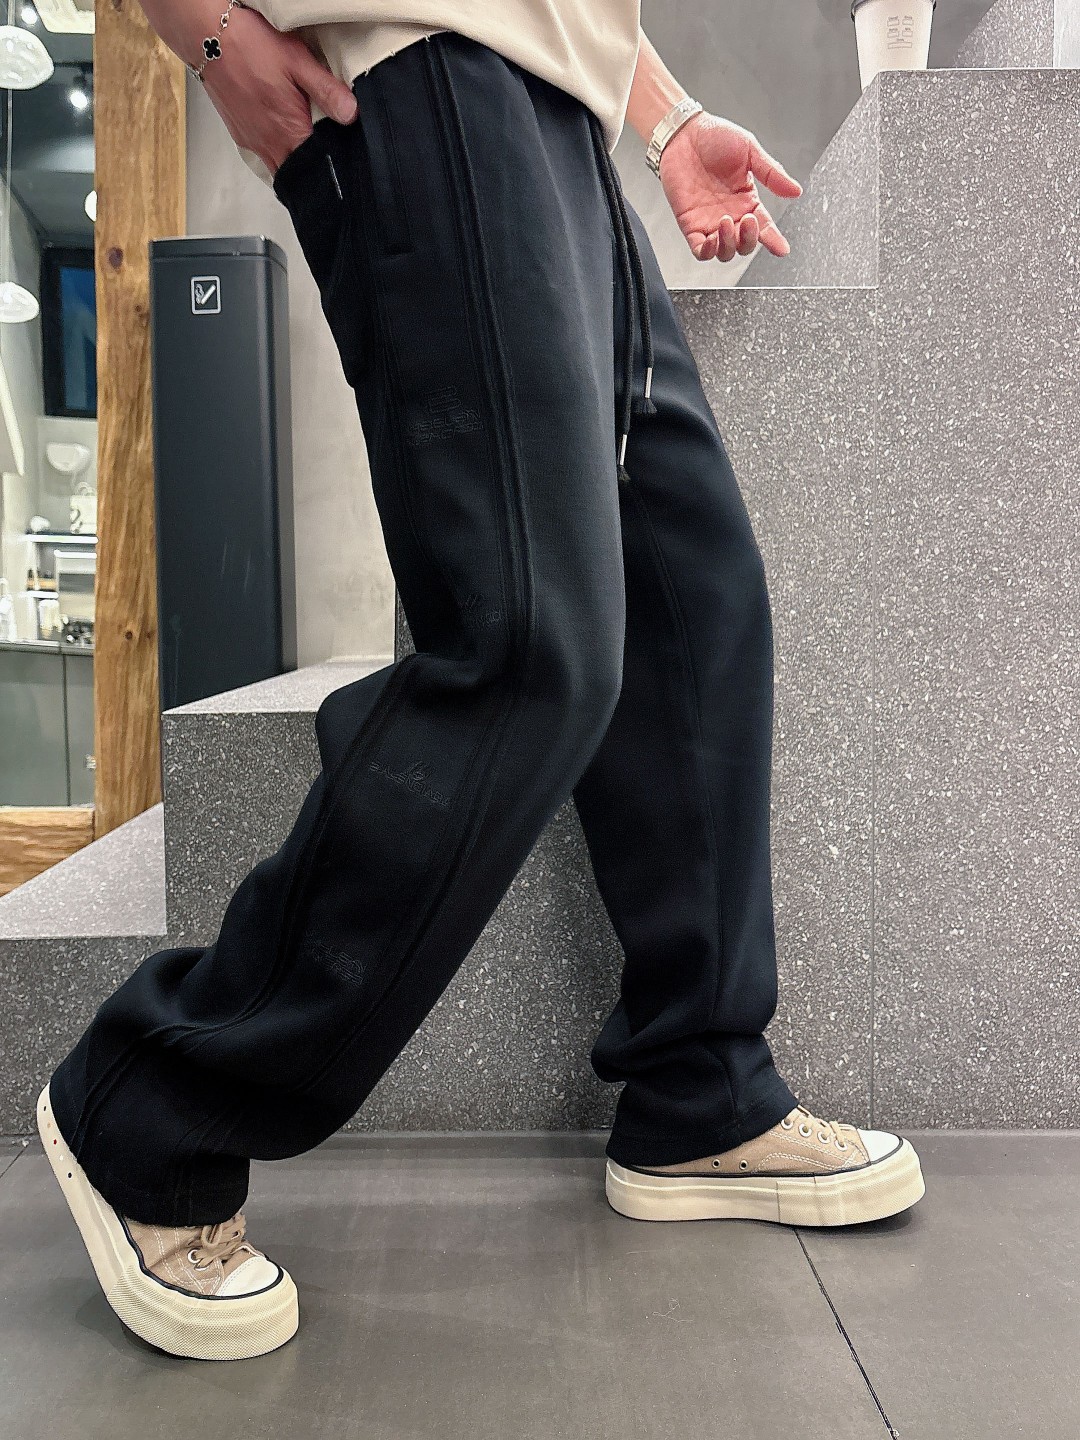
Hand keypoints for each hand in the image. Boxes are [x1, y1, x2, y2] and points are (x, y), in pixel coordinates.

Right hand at [186, 3, 358, 173]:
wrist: (207, 37)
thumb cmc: (249, 46)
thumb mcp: (297, 62)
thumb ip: (327, 91)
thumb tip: (351, 114)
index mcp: (288, 132)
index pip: (317, 167)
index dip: (330, 167)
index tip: (340, 162)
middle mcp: (268, 145)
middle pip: (298, 173)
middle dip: (312, 168)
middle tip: (325, 154)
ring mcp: (252, 142)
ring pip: (280, 165)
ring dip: (293, 158)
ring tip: (305, 143)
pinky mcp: (240, 134)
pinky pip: (264, 152)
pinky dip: (276, 147)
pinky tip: (282, 130)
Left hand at [658, 112, 801, 261]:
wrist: (683, 132)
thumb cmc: (714, 136)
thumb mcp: (750, 151)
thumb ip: (771, 173)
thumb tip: (795, 191)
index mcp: (747, 200)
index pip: (764, 227)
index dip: (774, 239)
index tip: (782, 248)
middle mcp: (730, 215)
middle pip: (745, 245)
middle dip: (749, 239)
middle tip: (747, 220)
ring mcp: (710, 222)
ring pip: (724, 252)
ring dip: (729, 245)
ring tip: (726, 222)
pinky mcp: (690, 224)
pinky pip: (699, 250)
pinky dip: (707, 251)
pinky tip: (712, 239)